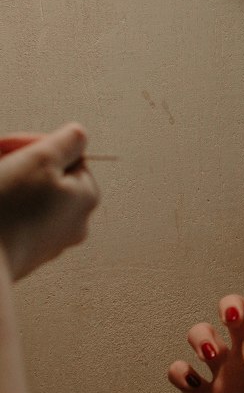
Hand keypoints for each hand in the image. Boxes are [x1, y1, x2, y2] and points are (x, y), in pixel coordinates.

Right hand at [0, 124, 99, 279]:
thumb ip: (67, 141)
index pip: (66, 156)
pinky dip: (2, 208)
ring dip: (6, 183)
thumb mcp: (41, 160)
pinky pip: (14, 220)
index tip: (7, 146)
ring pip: (27, 199)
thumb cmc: (8, 209)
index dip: (34, 145)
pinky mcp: (23, 256)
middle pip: (45, 177)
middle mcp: (74, 223)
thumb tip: (79, 136)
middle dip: (17, 164)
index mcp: (86, 197)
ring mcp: (49, 243)